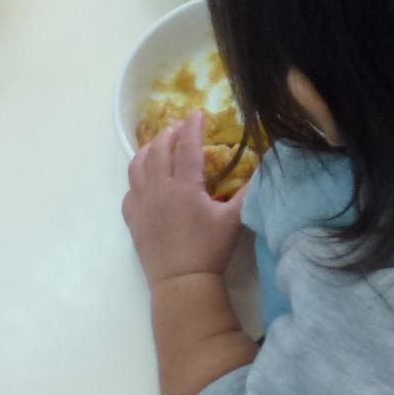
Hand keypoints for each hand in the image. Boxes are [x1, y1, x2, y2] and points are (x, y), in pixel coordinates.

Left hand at [122, 113, 246, 284]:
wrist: (182, 281)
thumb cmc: (210, 249)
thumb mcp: (234, 219)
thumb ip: (249, 192)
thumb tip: (264, 168)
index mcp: (184, 186)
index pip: (186, 146)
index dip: (193, 126)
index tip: (197, 113)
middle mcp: (158, 189)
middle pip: (158, 150)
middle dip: (169, 133)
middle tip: (180, 127)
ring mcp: (141, 204)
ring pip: (137, 166)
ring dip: (148, 150)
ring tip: (158, 145)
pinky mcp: (132, 219)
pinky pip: (129, 190)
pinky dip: (137, 178)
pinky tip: (146, 180)